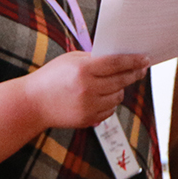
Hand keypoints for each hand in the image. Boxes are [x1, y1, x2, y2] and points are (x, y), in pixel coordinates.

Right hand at [20, 52, 148, 129]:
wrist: (32, 104)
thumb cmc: (51, 77)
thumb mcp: (70, 60)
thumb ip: (93, 59)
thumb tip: (119, 59)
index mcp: (83, 70)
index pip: (116, 63)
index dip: (133, 60)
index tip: (145, 59)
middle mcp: (87, 88)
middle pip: (121, 80)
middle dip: (134, 74)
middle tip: (141, 69)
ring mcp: (88, 106)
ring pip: (118, 97)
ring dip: (119, 89)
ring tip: (112, 84)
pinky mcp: (88, 120)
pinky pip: (110, 111)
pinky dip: (109, 103)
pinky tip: (101, 97)